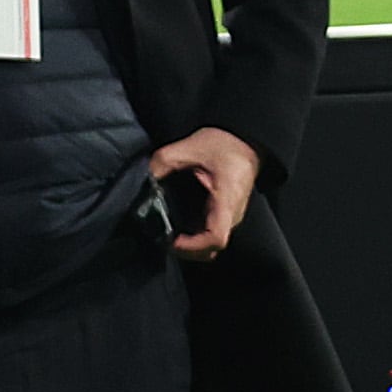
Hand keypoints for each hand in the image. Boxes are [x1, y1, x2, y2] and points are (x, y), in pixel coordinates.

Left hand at [148, 126, 260, 262]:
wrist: (246, 140)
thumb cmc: (226, 144)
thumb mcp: (191, 146)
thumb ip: (164, 161)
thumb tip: (145, 178)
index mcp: (227, 200)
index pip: (216, 238)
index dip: (193, 246)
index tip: (172, 240)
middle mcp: (232, 214)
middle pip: (212, 249)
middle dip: (187, 250)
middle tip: (164, 240)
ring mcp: (231, 216)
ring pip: (211, 246)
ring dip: (190, 246)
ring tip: (169, 235)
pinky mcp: (226, 214)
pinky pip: (210, 233)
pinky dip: (194, 236)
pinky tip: (179, 225)